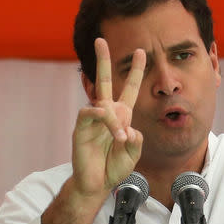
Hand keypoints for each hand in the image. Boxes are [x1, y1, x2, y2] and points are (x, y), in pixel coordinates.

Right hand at [71, 38, 145, 196]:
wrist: (98, 184)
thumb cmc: (115, 167)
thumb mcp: (134, 153)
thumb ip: (136, 140)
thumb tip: (128, 128)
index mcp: (122, 115)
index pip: (130, 88)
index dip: (136, 71)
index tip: (142, 52)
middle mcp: (107, 113)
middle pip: (104, 81)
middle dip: (103, 60)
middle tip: (100, 40)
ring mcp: (92, 120)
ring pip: (103, 104)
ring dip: (115, 121)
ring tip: (121, 140)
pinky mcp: (80, 129)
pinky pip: (89, 114)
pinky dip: (102, 119)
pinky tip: (110, 129)